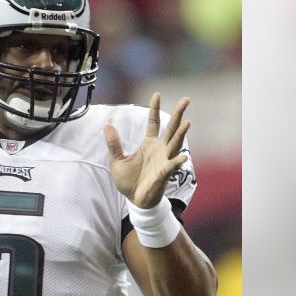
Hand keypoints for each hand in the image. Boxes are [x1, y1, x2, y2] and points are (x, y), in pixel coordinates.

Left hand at [104, 92, 190, 207]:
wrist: (135, 201)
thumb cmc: (129, 182)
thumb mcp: (117, 160)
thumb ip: (114, 144)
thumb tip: (107, 125)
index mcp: (149, 144)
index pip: (154, 122)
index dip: (155, 108)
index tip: (157, 94)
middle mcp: (160, 149)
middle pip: (171, 128)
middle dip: (179, 114)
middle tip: (186, 99)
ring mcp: (164, 160)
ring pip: (175, 144)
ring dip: (181, 134)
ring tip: (187, 122)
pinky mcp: (164, 174)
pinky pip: (171, 167)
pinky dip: (177, 162)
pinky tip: (182, 157)